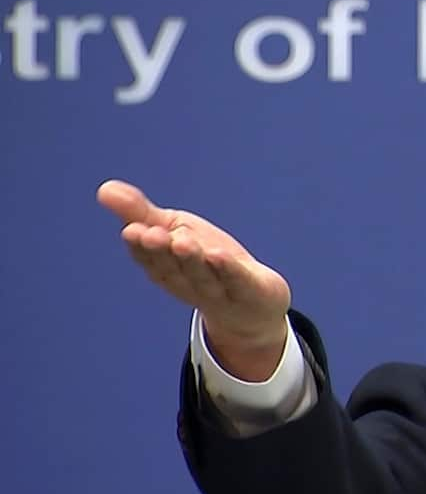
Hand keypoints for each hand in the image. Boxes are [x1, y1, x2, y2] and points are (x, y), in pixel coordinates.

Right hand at [98, 179, 291, 380]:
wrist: (254, 305)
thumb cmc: (208, 263)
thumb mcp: (176, 231)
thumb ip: (142, 213)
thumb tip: (104, 189)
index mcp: (167, 270)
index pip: (150, 259)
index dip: (141, 246)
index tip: (131, 230)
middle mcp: (189, 284)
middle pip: (174, 268)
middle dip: (162, 252)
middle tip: (150, 234)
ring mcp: (220, 292)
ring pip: (204, 276)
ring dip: (192, 260)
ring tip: (181, 240)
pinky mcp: (251, 292)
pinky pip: (238, 282)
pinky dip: (227, 270)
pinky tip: (218, 254)